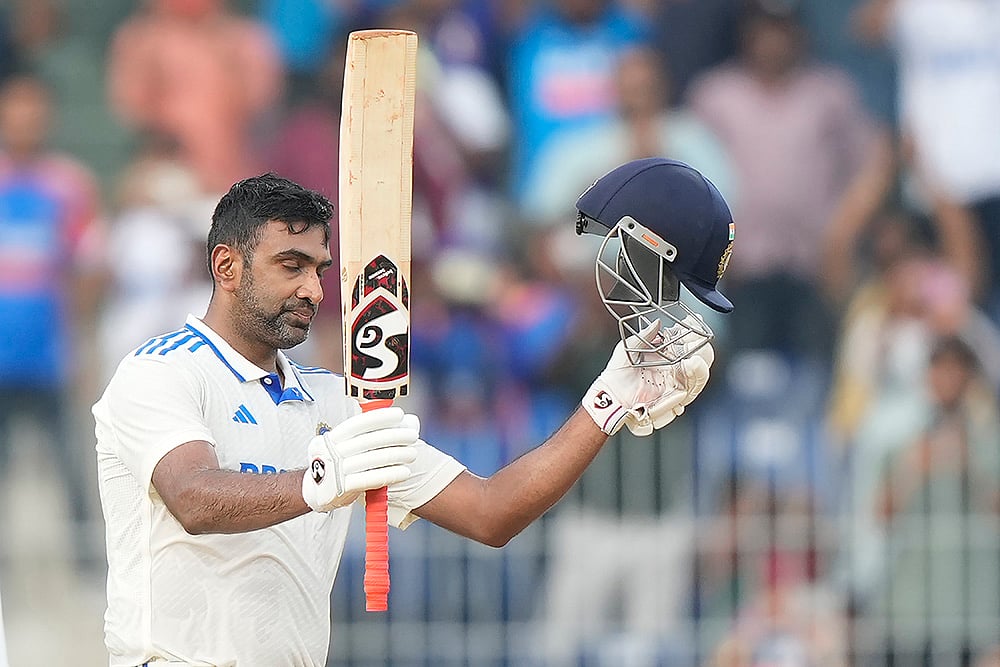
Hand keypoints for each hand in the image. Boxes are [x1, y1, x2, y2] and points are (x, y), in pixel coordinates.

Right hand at [301, 406, 418, 511]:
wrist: (315, 492)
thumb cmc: (337, 465)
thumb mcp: (346, 446)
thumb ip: (372, 433)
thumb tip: (407, 421)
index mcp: (331, 438)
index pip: (357, 424)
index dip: (379, 418)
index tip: (399, 415)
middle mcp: (330, 452)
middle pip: (367, 441)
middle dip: (394, 436)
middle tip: (413, 436)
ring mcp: (334, 471)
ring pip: (370, 460)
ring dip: (396, 455)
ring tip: (412, 454)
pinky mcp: (341, 489)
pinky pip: (369, 479)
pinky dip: (389, 474)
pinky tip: (403, 472)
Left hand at [583, 317, 714, 436]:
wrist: (612, 396)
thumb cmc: (617, 374)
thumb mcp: (627, 348)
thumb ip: (644, 334)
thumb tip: (657, 323)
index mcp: (666, 352)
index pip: (686, 339)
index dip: (693, 329)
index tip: (693, 322)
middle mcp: (675, 366)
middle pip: (700, 355)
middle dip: (701, 345)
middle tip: (696, 339)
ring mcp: (677, 381)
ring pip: (700, 372)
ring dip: (701, 363)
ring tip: (695, 358)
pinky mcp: (675, 395)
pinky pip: (690, 387)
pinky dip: (695, 376)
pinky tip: (692, 366)